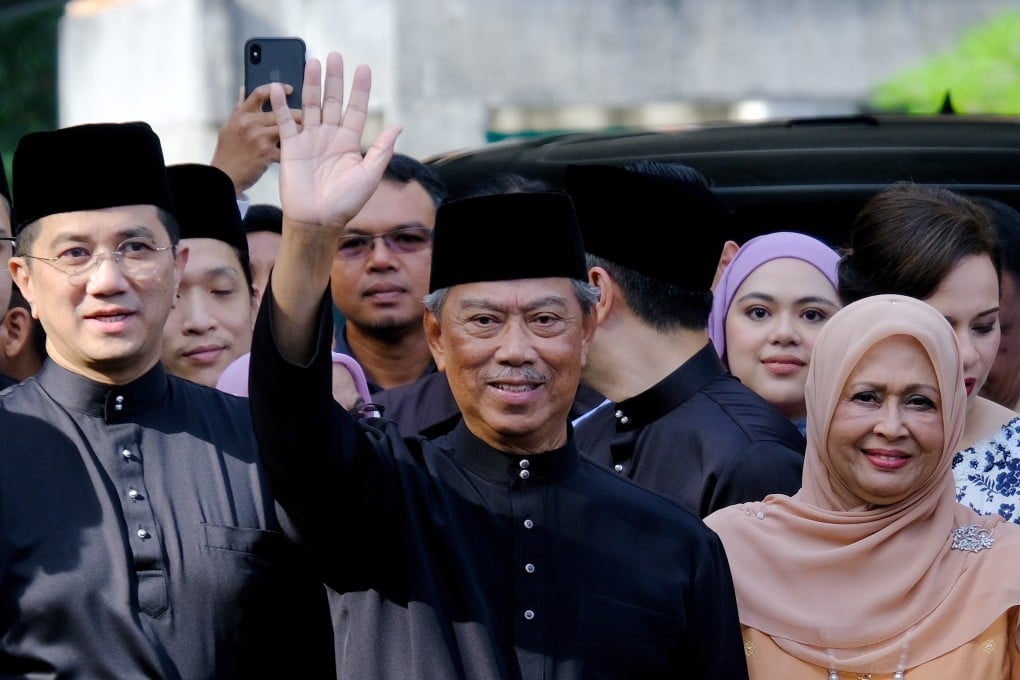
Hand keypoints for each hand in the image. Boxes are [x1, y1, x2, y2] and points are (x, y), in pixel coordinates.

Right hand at [211, 84, 302, 195]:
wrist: (223, 177)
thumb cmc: (228, 152)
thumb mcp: (229, 126)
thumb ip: (239, 108)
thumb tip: (243, 88)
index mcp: (241, 114)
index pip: (260, 93)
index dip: (277, 88)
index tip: (290, 88)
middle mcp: (249, 122)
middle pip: (281, 110)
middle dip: (299, 113)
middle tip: (312, 115)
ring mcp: (258, 137)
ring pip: (287, 128)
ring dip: (301, 131)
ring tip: (313, 133)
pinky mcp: (266, 153)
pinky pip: (286, 149)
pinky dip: (296, 151)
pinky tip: (305, 153)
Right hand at [270, 52, 400, 236]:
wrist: (318, 220)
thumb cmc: (346, 203)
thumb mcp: (369, 175)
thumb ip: (381, 150)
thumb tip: (399, 126)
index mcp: (349, 143)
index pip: (356, 109)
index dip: (360, 90)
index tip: (364, 68)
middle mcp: (329, 137)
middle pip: (332, 101)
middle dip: (335, 79)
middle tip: (336, 56)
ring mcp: (310, 140)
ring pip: (310, 105)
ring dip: (311, 84)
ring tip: (313, 62)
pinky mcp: (291, 148)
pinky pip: (285, 122)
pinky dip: (281, 105)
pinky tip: (280, 88)